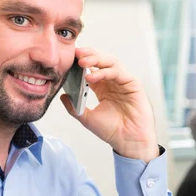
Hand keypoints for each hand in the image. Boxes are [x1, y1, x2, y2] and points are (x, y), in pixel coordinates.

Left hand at [61, 47, 158, 162]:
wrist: (128, 142)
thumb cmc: (112, 131)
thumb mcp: (87, 118)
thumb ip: (74, 108)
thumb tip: (62, 96)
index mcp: (102, 87)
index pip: (91, 68)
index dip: (81, 61)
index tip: (68, 57)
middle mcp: (113, 82)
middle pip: (101, 61)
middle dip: (88, 55)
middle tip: (75, 53)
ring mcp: (123, 82)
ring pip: (110, 62)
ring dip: (96, 59)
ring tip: (82, 62)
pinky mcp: (133, 84)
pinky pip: (118, 73)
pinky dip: (104, 72)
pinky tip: (91, 77)